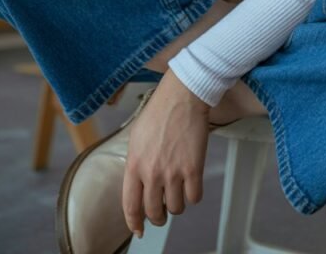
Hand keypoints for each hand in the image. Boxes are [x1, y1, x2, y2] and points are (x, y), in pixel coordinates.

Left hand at [122, 69, 210, 237]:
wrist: (182, 96)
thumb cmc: (159, 112)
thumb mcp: (136, 138)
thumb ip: (136, 164)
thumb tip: (139, 186)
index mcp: (134, 165)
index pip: (130, 206)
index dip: (134, 222)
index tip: (139, 229)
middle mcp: (152, 173)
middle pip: (154, 212)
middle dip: (158, 217)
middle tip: (162, 212)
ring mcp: (173, 172)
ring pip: (176, 208)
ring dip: (177, 205)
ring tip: (178, 192)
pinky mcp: (194, 169)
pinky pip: (194, 198)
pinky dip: (194, 195)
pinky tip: (192, 184)